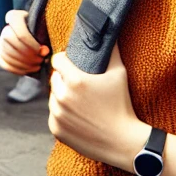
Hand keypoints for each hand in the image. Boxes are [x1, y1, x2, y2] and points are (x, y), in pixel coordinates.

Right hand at [0, 8, 47, 74]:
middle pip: (12, 44)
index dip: (32, 45)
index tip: (43, 51)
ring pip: (8, 54)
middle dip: (28, 55)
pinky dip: (17, 69)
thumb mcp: (44, 29)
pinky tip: (29, 70)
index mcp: (15, 17)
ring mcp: (1, 42)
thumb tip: (44, 51)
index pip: (20, 33)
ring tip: (37, 66)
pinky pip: (5, 64)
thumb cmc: (42, 30)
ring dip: (24, 64)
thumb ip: (44, 38)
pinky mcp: (0, 54)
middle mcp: (5, 29)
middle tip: (40, 60)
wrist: (35, 36)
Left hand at [49, 45, 146, 169]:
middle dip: (63, 78)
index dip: (64, 59)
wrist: (123, 142)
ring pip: (52, 96)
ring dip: (61, 95)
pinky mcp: (56, 129)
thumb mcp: (119, 74)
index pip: (57, 60)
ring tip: (77, 99)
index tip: (71, 63)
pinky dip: (61, 113)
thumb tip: (109, 32)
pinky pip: (53, 114)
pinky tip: (76, 115)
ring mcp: (58, 114)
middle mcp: (62, 96)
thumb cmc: (122, 106)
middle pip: (54, 78)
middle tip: (78, 83)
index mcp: (75, 81)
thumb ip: (111, 50)